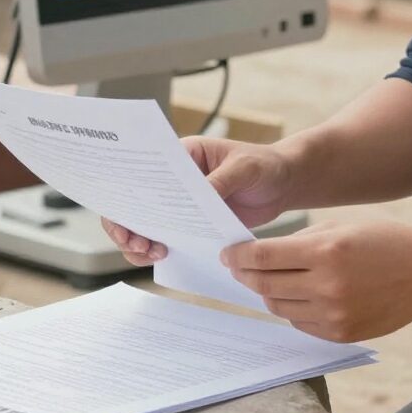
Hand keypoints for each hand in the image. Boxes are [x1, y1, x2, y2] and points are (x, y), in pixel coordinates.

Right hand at [101, 135, 297, 265]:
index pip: (145, 171)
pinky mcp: (192, 224)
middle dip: (127, 224)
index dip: (129, 193)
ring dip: (140, 241)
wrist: (283, 184)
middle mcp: (175, 180)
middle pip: (136, 201)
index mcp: (182, 155)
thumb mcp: (245, 168)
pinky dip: (160, 250)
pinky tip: (163, 257)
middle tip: (138, 243)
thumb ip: (221, 181)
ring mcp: (182, 204)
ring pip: (146, 223)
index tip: (128, 215)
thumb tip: (198, 199)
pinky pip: (169, 238)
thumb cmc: (264, 164)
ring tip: (151, 253)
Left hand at [219, 220, 411, 342]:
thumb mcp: (340, 227)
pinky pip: (301, 324)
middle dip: (247, 274)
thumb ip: (300, 242)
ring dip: (267, 293)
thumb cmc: (384, 241)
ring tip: (266, 280)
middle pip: (266, 285)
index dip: (239, 256)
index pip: (264, 257)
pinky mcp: (341, 334)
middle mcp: (327, 286)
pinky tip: (296, 296)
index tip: (227, 254)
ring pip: (279, 307)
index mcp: (326, 252)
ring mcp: (334, 315)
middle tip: (238, 267)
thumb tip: (261, 254)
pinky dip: (292, 310)